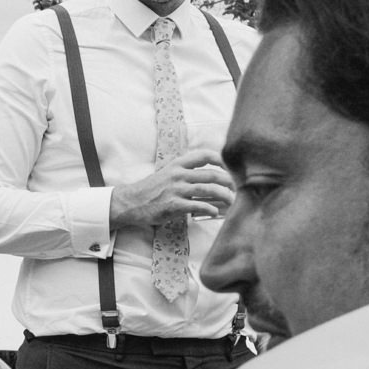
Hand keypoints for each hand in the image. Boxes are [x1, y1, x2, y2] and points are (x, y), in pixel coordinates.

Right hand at [109, 146, 234, 229]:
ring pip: (208, 190)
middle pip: (211, 174)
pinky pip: (197, 206)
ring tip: (232, 201)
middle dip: (229, 182)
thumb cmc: (151, 190)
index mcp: (177, 165)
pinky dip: (210, 209)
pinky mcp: (173, 205)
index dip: (221, 160)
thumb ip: (186, 174)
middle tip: (237, 188)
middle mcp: (178, 175)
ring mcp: (176, 190)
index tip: (231, 167)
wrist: (131, 202)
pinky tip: (215, 212)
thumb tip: (210, 180)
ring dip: (224, 196)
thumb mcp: (167, 174)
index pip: (204, 156)